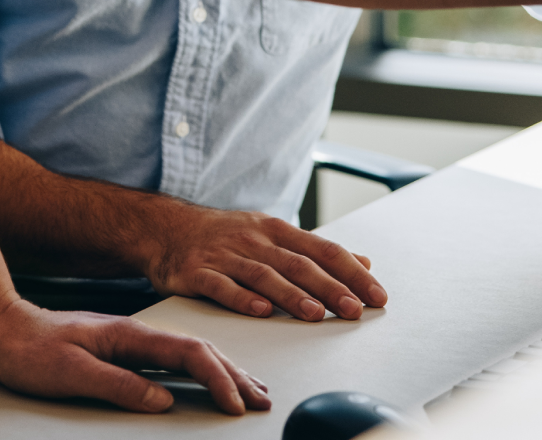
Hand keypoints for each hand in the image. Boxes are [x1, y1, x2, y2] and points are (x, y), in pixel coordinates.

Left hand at [0, 297, 270, 414]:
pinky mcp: (122, 352)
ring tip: (247, 389)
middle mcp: (135, 335)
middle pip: (199, 351)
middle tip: (261, 399)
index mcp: (129, 336)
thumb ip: (119, 385)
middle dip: (234, 375)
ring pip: (190, 354)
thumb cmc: (29, 350)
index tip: (236, 404)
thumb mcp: (72, 373)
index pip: (189, 354)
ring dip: (223, 371)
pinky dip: (199, 371)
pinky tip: (203, 380)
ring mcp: (130, 342)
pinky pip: (172, 360)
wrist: (0, 329)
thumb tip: (163, 399)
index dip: (218, 379)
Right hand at [136, 204, 385, 322]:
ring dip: (291, 295)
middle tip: (355, 309)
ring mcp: (224, 256)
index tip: (376, 295)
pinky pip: (221, 287)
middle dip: (330, 287)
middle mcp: (253, 241)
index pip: (322, 249)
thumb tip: (364, 262)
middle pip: (297, 264)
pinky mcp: (196, 272)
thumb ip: (316, 251)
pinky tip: (261, 311)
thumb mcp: (272, 234)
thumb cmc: (225, 236)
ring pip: (264, 275)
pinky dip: (242, 298)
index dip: (351, 272)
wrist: (165, 228)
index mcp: (276, 230)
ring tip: (316, 314)